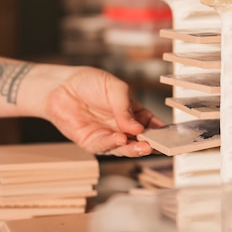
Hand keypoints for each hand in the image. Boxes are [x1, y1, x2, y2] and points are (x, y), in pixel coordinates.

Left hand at [43, 66, 164, 156]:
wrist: (61, 86)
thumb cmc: (89, 83)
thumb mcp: (114, 88)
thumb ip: (126, 107)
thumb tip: (137, 128)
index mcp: (132, 113)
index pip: (151, 124)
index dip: (160, 131)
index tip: (169, 136)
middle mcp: (122, 128)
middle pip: (140, 140)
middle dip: (150, 144)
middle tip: (157, 145)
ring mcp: (108, 136)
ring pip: (125, 148)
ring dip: (135, 148)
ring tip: (144, 146)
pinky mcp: (92, 143)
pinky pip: (105, 146)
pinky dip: (114, 144)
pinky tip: (121, 139)